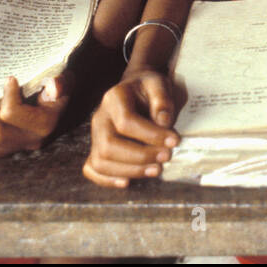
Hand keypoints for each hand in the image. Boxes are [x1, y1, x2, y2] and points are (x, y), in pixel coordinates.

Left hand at [0, 75, 69, 161]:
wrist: (56, 103)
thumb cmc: (57, 89)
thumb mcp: (65, 82)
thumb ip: (61, 83)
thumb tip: (54, 86)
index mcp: (45, 125)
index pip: (14, 116)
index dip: (7, 96)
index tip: (9, 79)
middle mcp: (30, 141)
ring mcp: (15, 148)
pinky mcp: (3, 150)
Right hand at [82, 69, 178, 186]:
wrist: (136, 89)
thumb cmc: (148, 88)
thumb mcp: (159, 84)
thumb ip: (162, 99)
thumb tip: (164, 122)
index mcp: (114, 98)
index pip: (126, 122)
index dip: (151, 135)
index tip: (174, 140)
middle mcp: (100, 118)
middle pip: (109, 145)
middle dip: (140, 156)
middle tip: (166, 157)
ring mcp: (95, 135)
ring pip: (100, 161)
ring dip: (129, 170)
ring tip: (156, 170)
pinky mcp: (96, 149)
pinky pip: (91, 169)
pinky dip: (106, 179)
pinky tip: (127, 182)